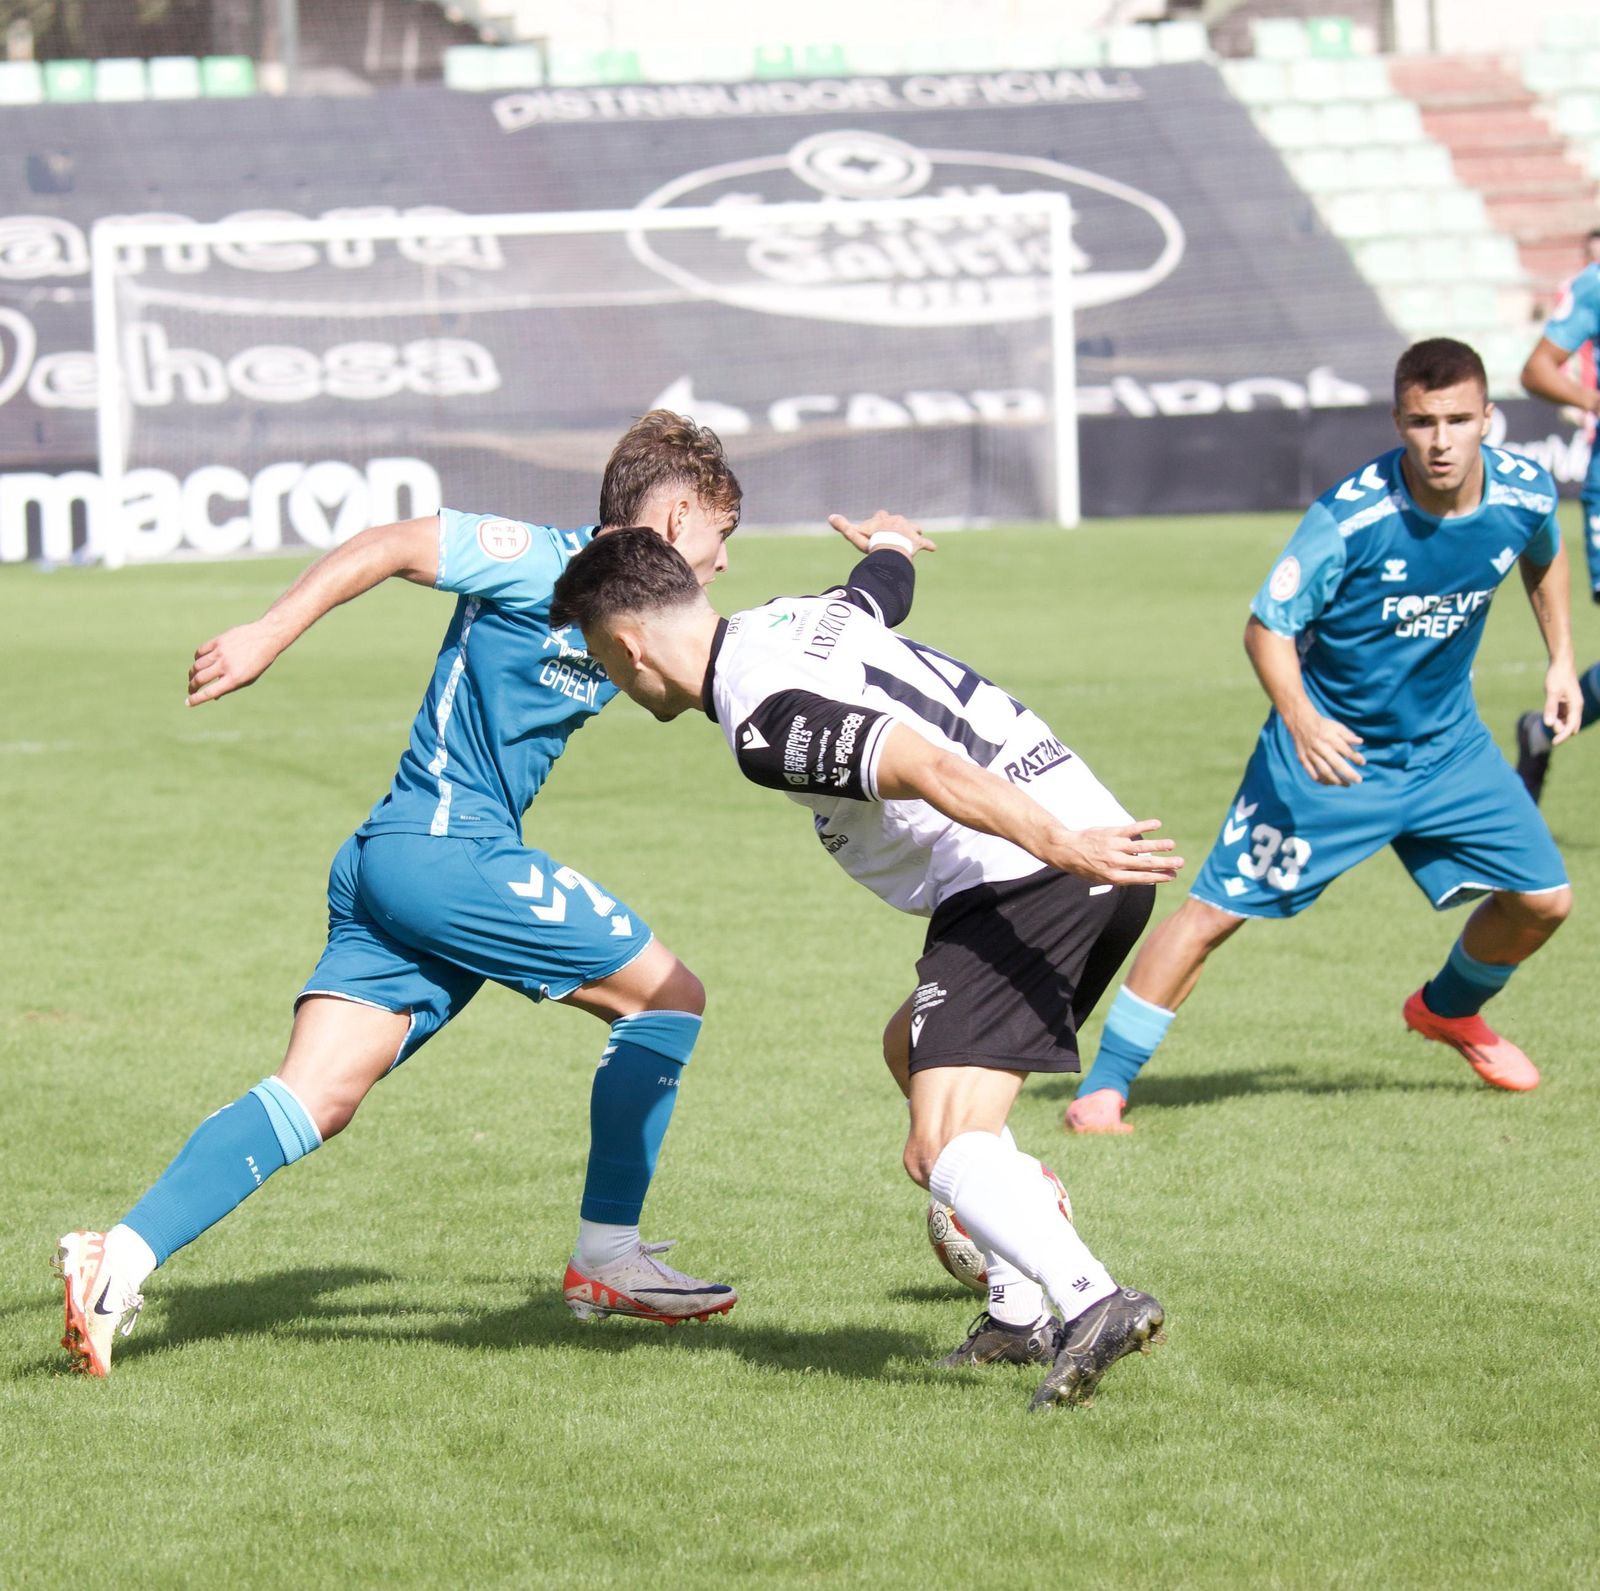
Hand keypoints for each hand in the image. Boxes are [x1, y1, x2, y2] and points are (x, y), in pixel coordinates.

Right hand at [187, 620, 282, 705]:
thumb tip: (213, 697)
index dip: (196, 699)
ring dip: (192, 673)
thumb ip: (230, 687)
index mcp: (235, 678)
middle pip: (199, 679)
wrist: (266, 637)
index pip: (210, 692)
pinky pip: (200, 652)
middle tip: (191, 689)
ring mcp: (221, 652)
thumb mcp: (249, 678)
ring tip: (194, 677)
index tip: (188, 702)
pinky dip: (197, 659)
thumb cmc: (258, 662)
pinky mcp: (218, 641)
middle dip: (192, 686)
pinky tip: (199, 662)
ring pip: (197, 665)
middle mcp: (226, 666)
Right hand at [827, 509, 936, 557]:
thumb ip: (844, 527)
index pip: (880, 515)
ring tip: (912, 537)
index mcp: (883, 519)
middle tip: (895, 530)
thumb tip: (830, 517)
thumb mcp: (856, 535)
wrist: (890, 549)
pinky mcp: (917, 541)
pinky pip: (925, 543)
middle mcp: (898, 521)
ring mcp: (908, 530)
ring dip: (912, 532)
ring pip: (913, 528)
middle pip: (897, 519)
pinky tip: (933, 548)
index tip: (878, 522)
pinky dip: (929, 545)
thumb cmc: (872, 542)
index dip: (879, 520)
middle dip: (896, 523)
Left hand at [1050, 820, 1182, 886]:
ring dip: (1158, 845)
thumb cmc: (1085, 867)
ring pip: (1140, 847)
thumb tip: (1144, 878)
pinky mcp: (1111, 833)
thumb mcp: (1101, 879)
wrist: (1066, 850)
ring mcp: (1114, 846)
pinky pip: (1131, 829)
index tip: (1173, 876)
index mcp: (1114, 877)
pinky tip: (1157, 824)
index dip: (1158, 877)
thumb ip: (1121, 878)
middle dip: (1164, 863)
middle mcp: (1115, 862)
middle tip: (1181, 862)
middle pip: (1145, 863)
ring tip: (1172, 845)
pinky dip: (1144, 826)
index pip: (1141, 878)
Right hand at [1285, 708, 1364, 784]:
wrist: (1300, 722)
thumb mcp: (1337, 727)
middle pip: (1336, 763)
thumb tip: (1361, 742)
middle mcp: (1321, 747)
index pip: (1346, 750)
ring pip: (1324, 771)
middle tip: (1359, 780)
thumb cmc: (1323, 726)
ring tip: (1346, 784)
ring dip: (1336, 780)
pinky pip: (1312, 773)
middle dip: (1348, 773)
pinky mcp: (1303, 759)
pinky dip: (1321, 780)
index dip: (1356, 758)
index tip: (1363, 763)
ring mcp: (1311, 754)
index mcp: (1330, 738)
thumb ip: (1348, 735)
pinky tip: (1330, 783)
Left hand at [1542, 661, 1582, 744]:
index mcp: (1576, 705)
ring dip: (1557, 723)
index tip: (1553, 743)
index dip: (1563, 736)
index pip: (1571, 726)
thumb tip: (1549, 724)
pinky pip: (1561, 715)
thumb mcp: (1552, 692)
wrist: (1560, 664)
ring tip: (1549, 712)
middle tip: (1549, 720)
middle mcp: (1576, 707)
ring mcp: (1570, 705)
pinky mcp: (1565, 703)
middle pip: (1570, 726)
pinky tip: (1548, 713)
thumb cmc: (1557, 676)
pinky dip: (1555, 718)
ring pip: (1565, 721)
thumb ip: (1550, 708)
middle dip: (1560, 730)